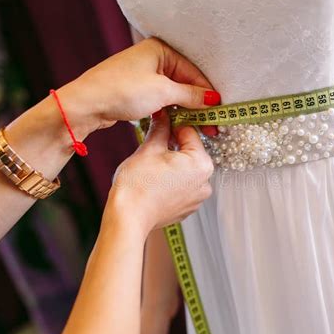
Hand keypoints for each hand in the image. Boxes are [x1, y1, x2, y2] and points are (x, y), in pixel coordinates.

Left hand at [57, 37, 219, 136]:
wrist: (85, 105)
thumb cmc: (119, 90)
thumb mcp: (162, 92)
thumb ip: (190, 96)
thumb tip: (212, 99)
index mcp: (160, 50)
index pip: (193, 73)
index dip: (207, 94)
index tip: (219, 111)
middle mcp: (153, 60)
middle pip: (185, 83)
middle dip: (199, 105)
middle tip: (212, 124)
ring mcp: (144, 76)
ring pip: (174, 94)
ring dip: (187, 110)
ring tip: (200, 127)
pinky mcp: (138, 91)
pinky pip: (163, 100)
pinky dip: (173, 111)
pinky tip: (181, 123)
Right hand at [109, 109, 213, 235]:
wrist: (128, 217)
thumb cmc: (138, 186)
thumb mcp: (149, 148)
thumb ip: (160, 128)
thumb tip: (163, 115)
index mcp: (201, 163)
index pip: (189, 132)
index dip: (172, 125)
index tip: (161, 123)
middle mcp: (205, 182)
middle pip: (190, 151)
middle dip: (173, 145)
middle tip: (153, 145)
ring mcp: (197, 197)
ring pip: (186, 169)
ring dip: (173, 163)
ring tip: (153, 166)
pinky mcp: (188, 207)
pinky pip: (183, 185)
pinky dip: (173, 180)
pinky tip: (157, 180)